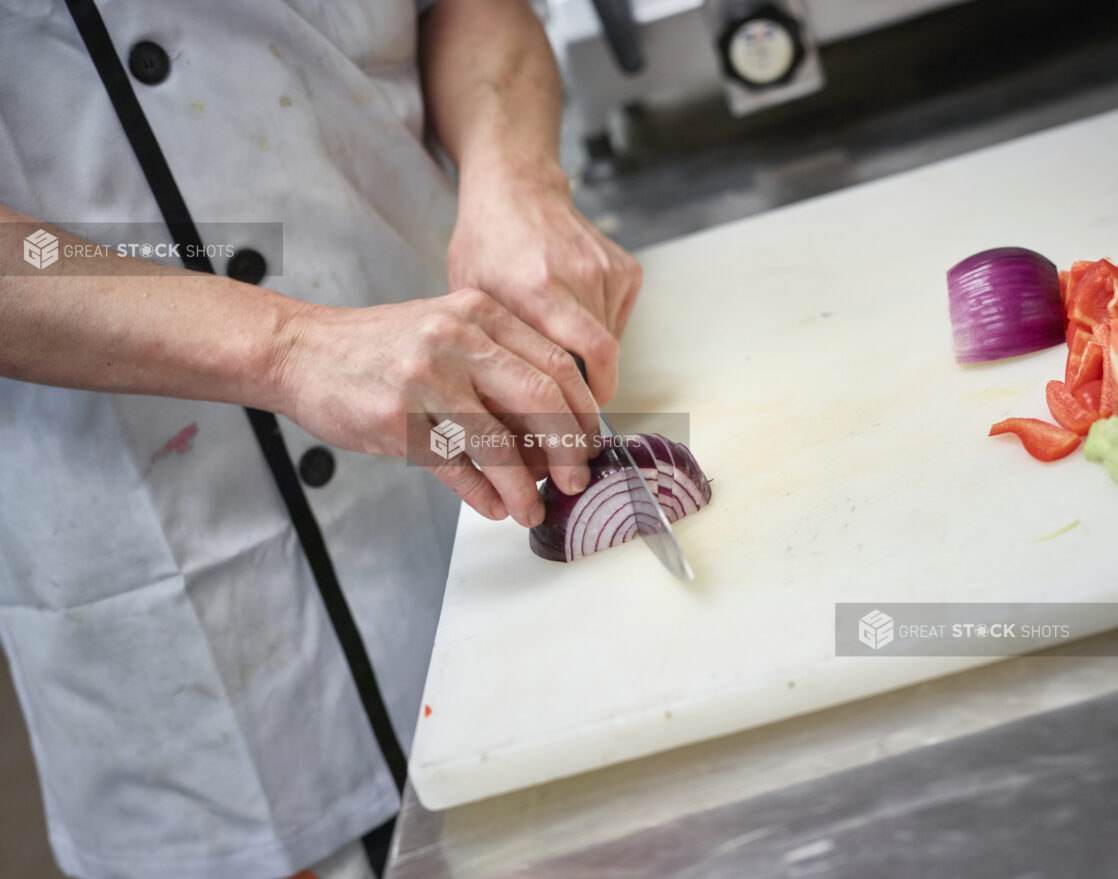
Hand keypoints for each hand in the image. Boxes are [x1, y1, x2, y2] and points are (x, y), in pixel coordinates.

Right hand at [274, 289, 598, 526]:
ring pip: (497, 443)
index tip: (590, 444)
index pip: (557, 363)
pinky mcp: (396, 419)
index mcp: (480, 313)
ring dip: (523, 487)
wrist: (303, 352)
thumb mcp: (448, 333)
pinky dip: (481, 494)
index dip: (583, 411)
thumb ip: (499, 370)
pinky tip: (494, 507)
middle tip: (574, 480)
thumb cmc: (383, 349)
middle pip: (539, 399)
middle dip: (567, 450)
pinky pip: (454, 467)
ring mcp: (424, 378)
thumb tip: (554, 435)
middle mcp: (456, 338)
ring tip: (531, 509)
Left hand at [448, 159, 641, 402]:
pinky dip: (599, 332)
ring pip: (612, 344)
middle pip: (603, 361)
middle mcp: (581, 277)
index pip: (589, 360)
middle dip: (588, 394)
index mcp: (539, 289)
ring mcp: (608, 271)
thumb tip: (509, 420)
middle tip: (566, 413)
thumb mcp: (473, 302)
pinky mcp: (626, 270)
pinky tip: (570, 315)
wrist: (516, 191)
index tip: (571, 425)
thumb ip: (494, 352)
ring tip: (556, 350)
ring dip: (589, 360)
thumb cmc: (486, 247)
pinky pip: (618, 322)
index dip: (585, 400)